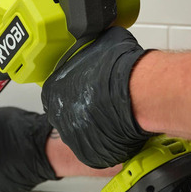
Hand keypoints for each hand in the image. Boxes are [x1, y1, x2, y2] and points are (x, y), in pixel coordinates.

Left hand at [41, 27, 152, 168]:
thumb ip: (92, 48)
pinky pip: (95, 146)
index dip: (75, 90)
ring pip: (82, 131)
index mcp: (53, 89)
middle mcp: (58, 114)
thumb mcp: (100, 43)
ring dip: (95, 124)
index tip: (88, 89)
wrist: (137, 92)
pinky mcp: (89, 153)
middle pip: (68, 112)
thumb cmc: (120, 69)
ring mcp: (72, 136)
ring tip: (115, 113)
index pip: (56, 92)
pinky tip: (120, 127)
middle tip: (103, 101)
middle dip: (84, 108)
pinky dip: (106, 139)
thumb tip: (99, 39)